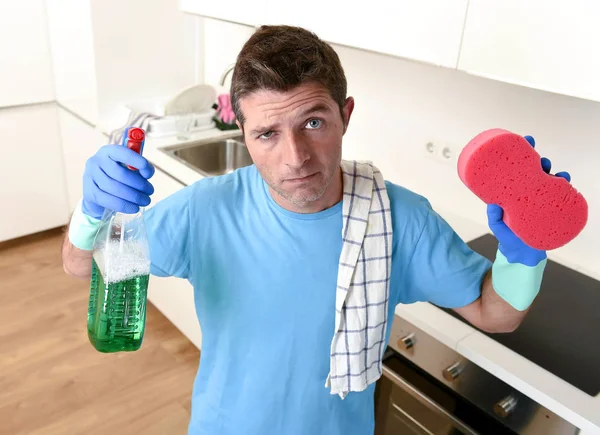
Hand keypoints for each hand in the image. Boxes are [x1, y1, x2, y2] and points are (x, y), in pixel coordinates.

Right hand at [82, 144, 154, 218]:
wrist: (98, 192)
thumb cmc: (117, 177)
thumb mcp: (128, 168)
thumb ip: (139, 167)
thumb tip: (147, 173)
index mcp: (108, 151)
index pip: (123, 153)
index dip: (138, 162)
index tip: (149, 174)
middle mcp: (96, 161)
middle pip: (120, 174)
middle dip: (139, 184)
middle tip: (150, 191)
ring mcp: (90, 176)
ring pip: (114, 188)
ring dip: (133, 196)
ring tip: (145, 201)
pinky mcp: (88, 192)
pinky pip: (108, 200)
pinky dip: (123, 205)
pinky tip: (134, 208)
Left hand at [487, 135, 570, 265]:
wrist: (522, 254)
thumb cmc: (508, 237)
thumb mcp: (497, 226)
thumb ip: (494, 218)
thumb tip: (492, 206)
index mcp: (514, 191)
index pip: (517, 168)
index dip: (521, 153)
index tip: (523, 140)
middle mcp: (528, 192)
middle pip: (535, 170)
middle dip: (539, 159)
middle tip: (539, 159)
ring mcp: (541, 199)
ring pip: (549, 179)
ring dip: (552, 171)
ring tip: (551, 170)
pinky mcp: (551, 208)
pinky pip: (560, 194)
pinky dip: (564, 185)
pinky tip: (564, 180)